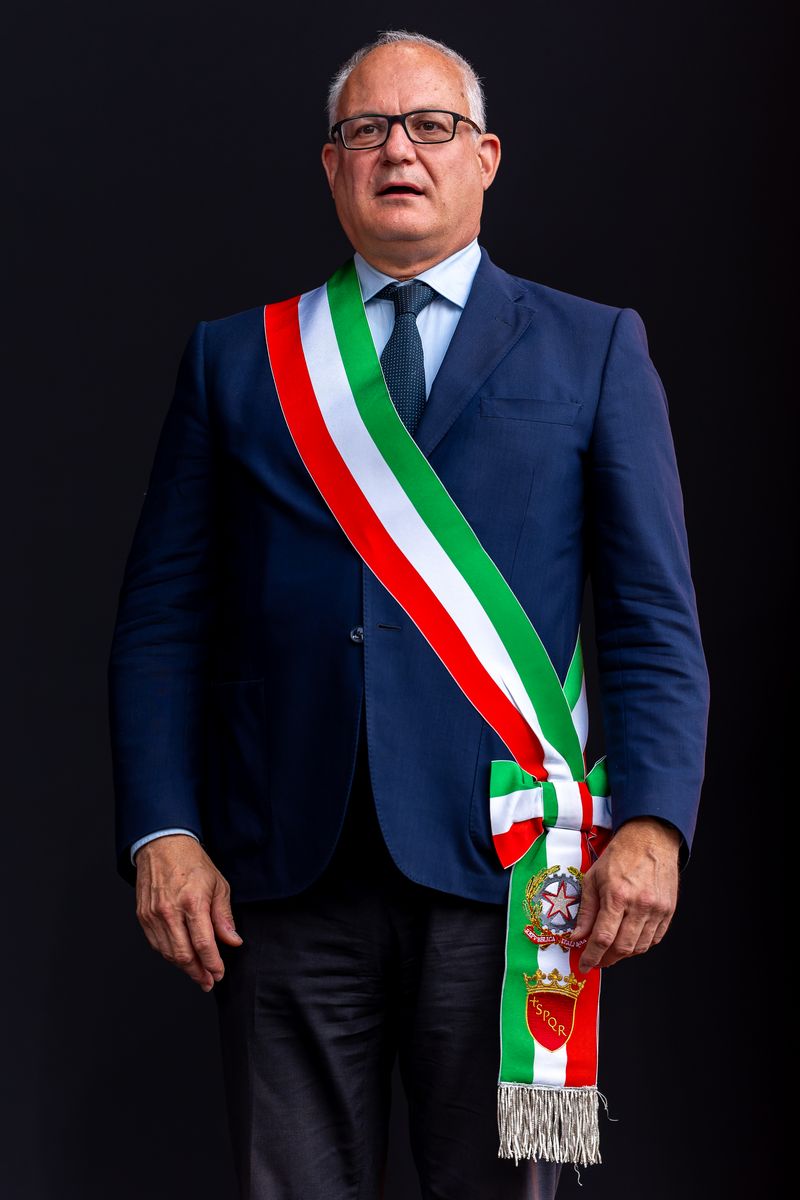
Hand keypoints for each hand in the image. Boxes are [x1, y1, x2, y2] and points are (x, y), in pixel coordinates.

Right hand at [135, 834, 242, 991]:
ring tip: (197, 973)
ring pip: (168, 954)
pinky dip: (170, 955)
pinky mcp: (143, 917)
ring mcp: (153, 915)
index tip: (219, 974)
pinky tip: (181, 957)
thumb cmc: (192, 863)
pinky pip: (157, 945)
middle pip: (183, 955)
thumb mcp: (218, 885)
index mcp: (192, 902)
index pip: (203, 944)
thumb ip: (224, 917)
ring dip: (184, 967)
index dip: (213, 964)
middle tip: (208, 981)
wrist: (162, 845)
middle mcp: (170, 911)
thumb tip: (233, 941)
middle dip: (198, 973)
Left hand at [571, 817, 679, 971]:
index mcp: (617, 896)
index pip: (602, 938)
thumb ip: (586, 910)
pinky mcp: (668, 911)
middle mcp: (639, 905)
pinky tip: (629, 940)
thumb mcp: (593, 877)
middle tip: (596, 960)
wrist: (650, 839)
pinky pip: (654, 939)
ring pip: (639, 947)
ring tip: (611, 950)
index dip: (592, 957)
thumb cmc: (620, 855)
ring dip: (623, 954)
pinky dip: (640, 945)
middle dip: (606, 960)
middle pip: (622, 948)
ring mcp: (657, 910)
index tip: (584, 965)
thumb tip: (577, 935)